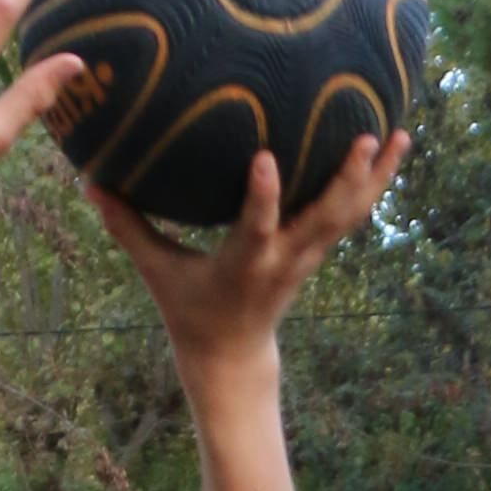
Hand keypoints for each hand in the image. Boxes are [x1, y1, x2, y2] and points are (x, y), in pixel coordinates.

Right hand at [89, 131, 407, 387]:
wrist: (232, 358)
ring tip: (401, 132)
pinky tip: (394, 144)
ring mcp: (307, 257)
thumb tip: (90, 181)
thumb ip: (128, 227)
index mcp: (244, 265)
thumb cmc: (189, 310)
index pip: (255, 228)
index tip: (266, 158)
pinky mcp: (318, 251)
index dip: (262, 196)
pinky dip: (374, 183)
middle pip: (323, 219)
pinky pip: (352, 214)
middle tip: (367, 136)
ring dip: (376, 178)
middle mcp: (284, 260)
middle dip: (345, 181)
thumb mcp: (156, 273)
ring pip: (349, 215)